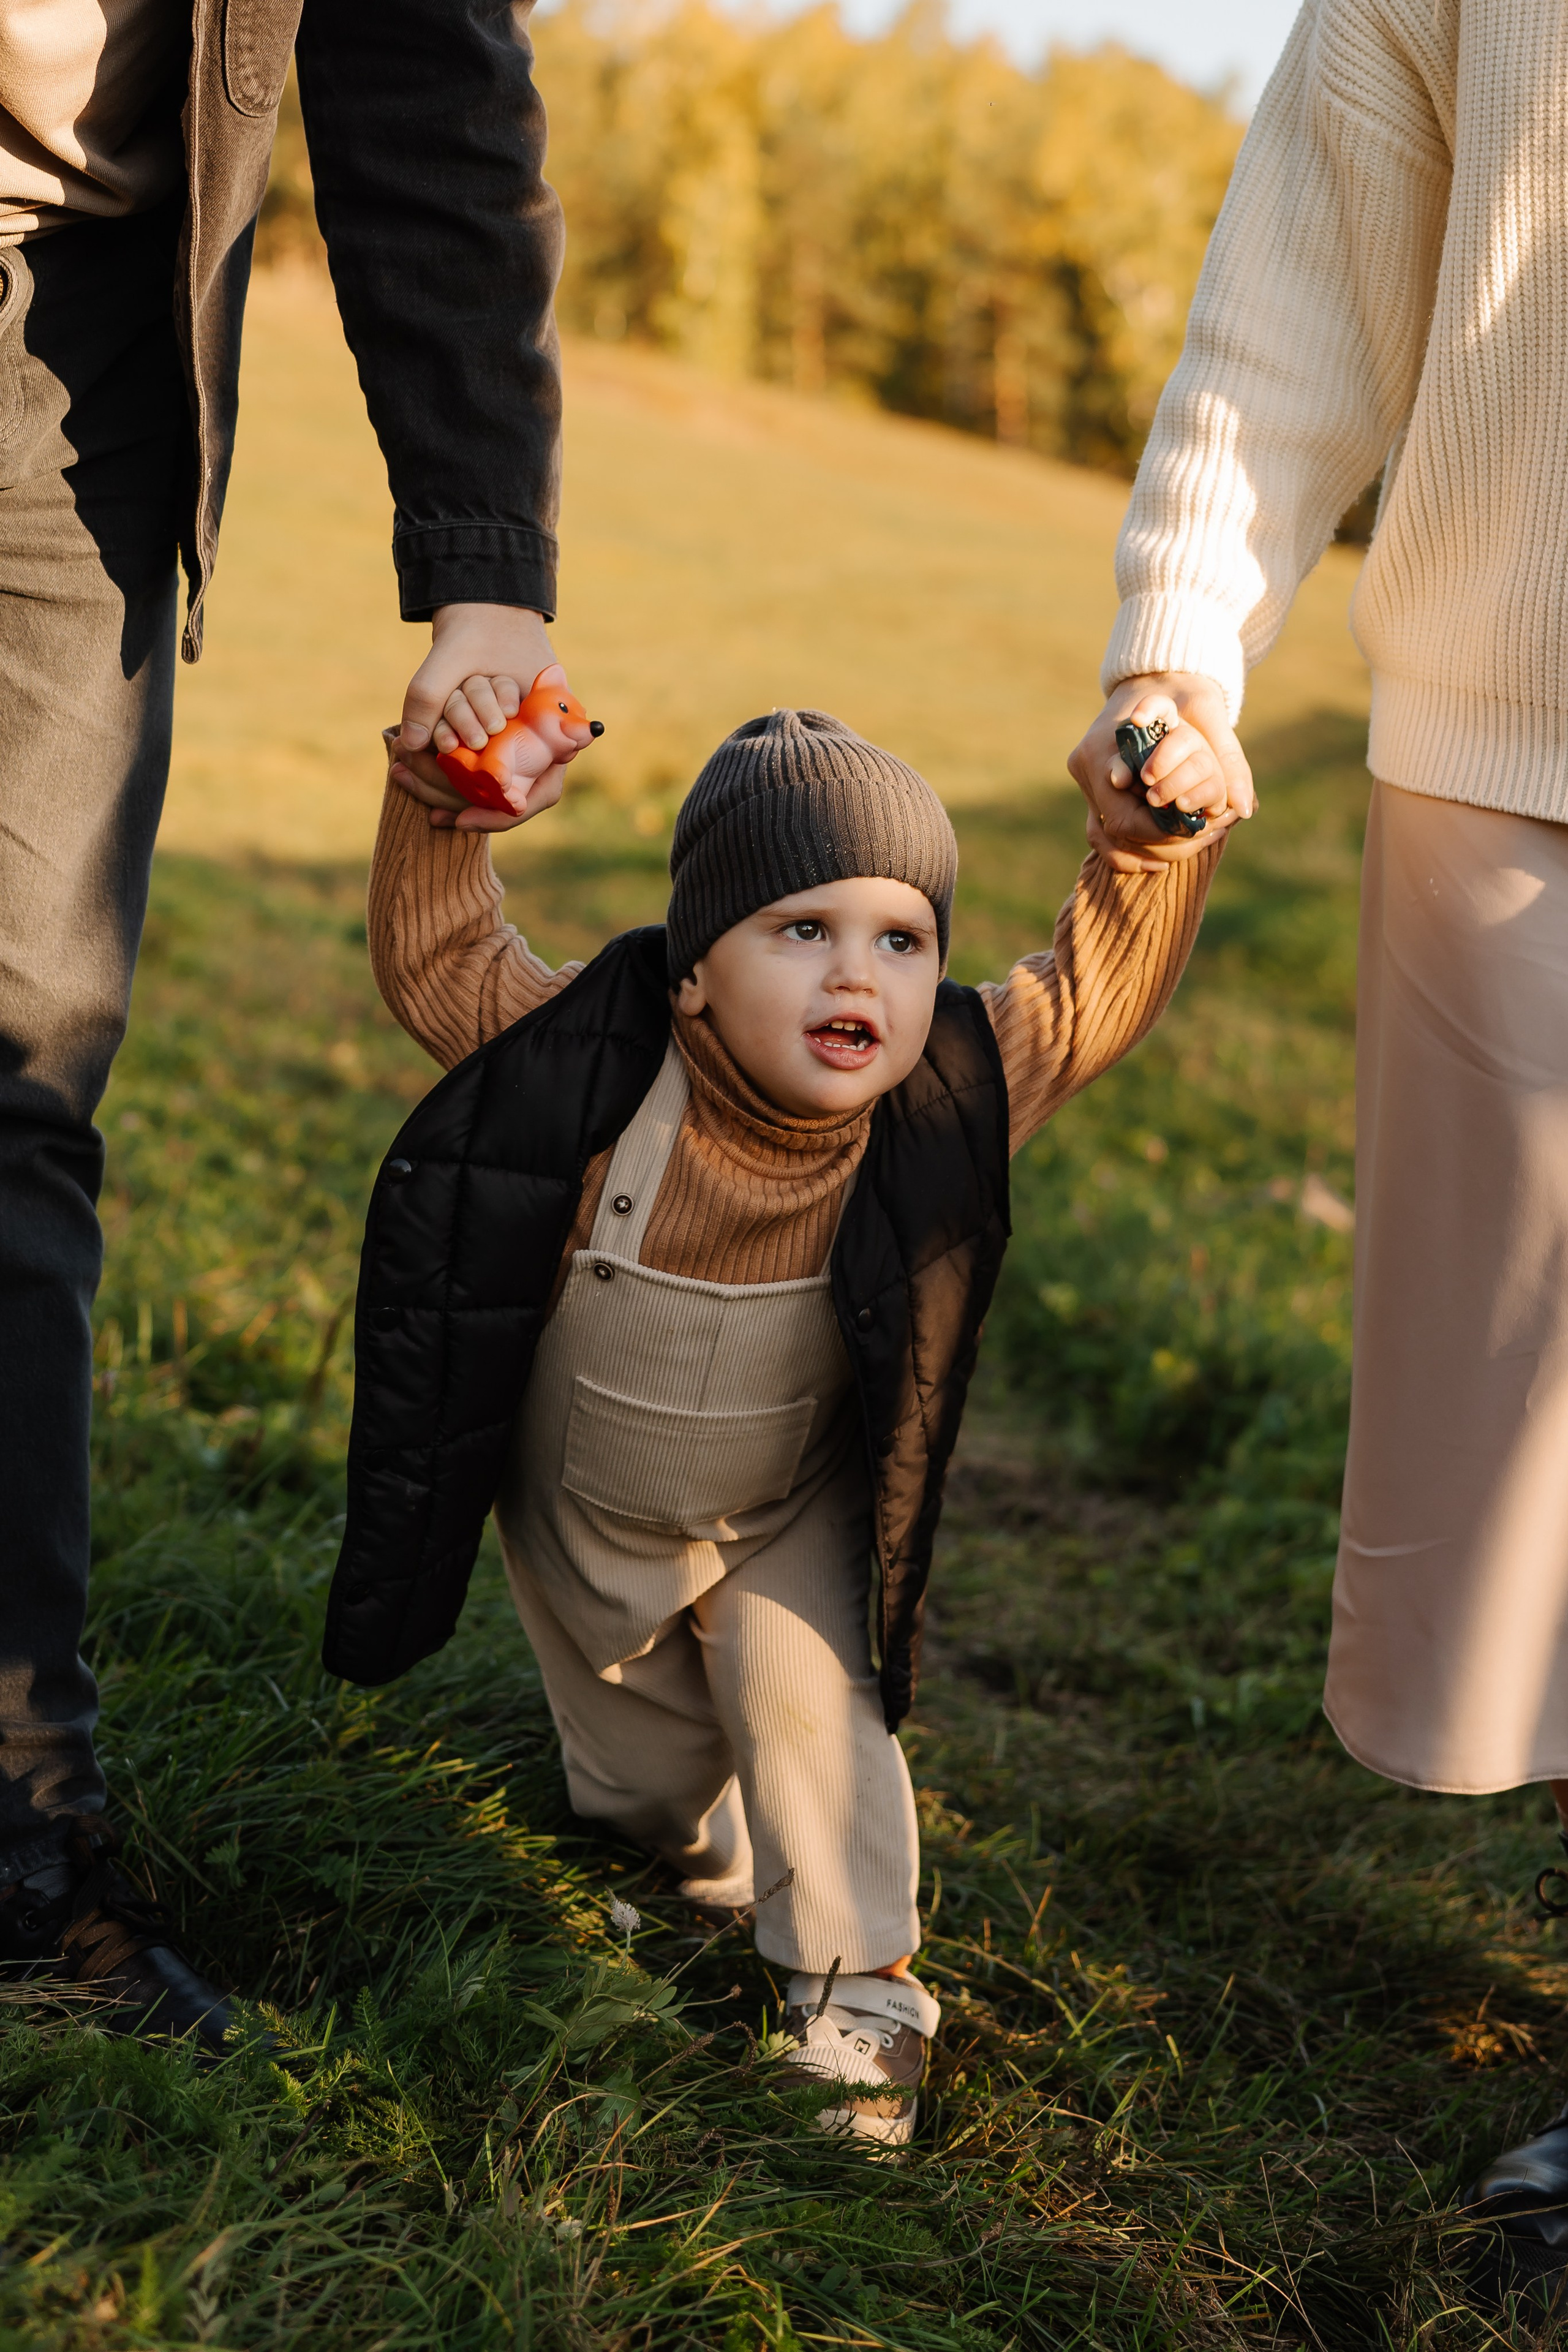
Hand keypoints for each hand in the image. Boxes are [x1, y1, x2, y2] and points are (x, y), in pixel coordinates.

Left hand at [390, 602, 561, 832]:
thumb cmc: (479, 626)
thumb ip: (429, 691)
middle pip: (511, 797)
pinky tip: (408, 767)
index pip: (541, 792)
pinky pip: (471, 768)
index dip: (503, 814)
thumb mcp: (453, 652)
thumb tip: (411, 743)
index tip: (463, 820)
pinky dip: (442, 772)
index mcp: (554, 727)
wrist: (482, 607)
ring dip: (447, 791)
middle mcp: (540, 743)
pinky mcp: (489, 740)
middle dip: (465, 806)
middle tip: (428, 813)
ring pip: (488, 786)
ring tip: (404, 778)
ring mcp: (515, 743)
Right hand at [1068, 673, 1252, 872]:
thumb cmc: (1180, 689)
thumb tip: (1244, 808)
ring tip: (1176, 858)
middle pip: (1111, 828)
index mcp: (1105, 746)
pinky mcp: (1091, 787)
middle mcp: (1086, 764)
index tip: (1194, 830)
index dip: (1156, 831)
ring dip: (1138, 852)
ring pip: (1102, 835)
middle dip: (1154, 843)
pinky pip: (1099, 830)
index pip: (1122, 812)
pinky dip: (1125, 849)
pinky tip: (1157, 860)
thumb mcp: (1209, 711)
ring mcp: (1084, 778)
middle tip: (1197, 843)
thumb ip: (1227, 756)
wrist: (1154, 673)